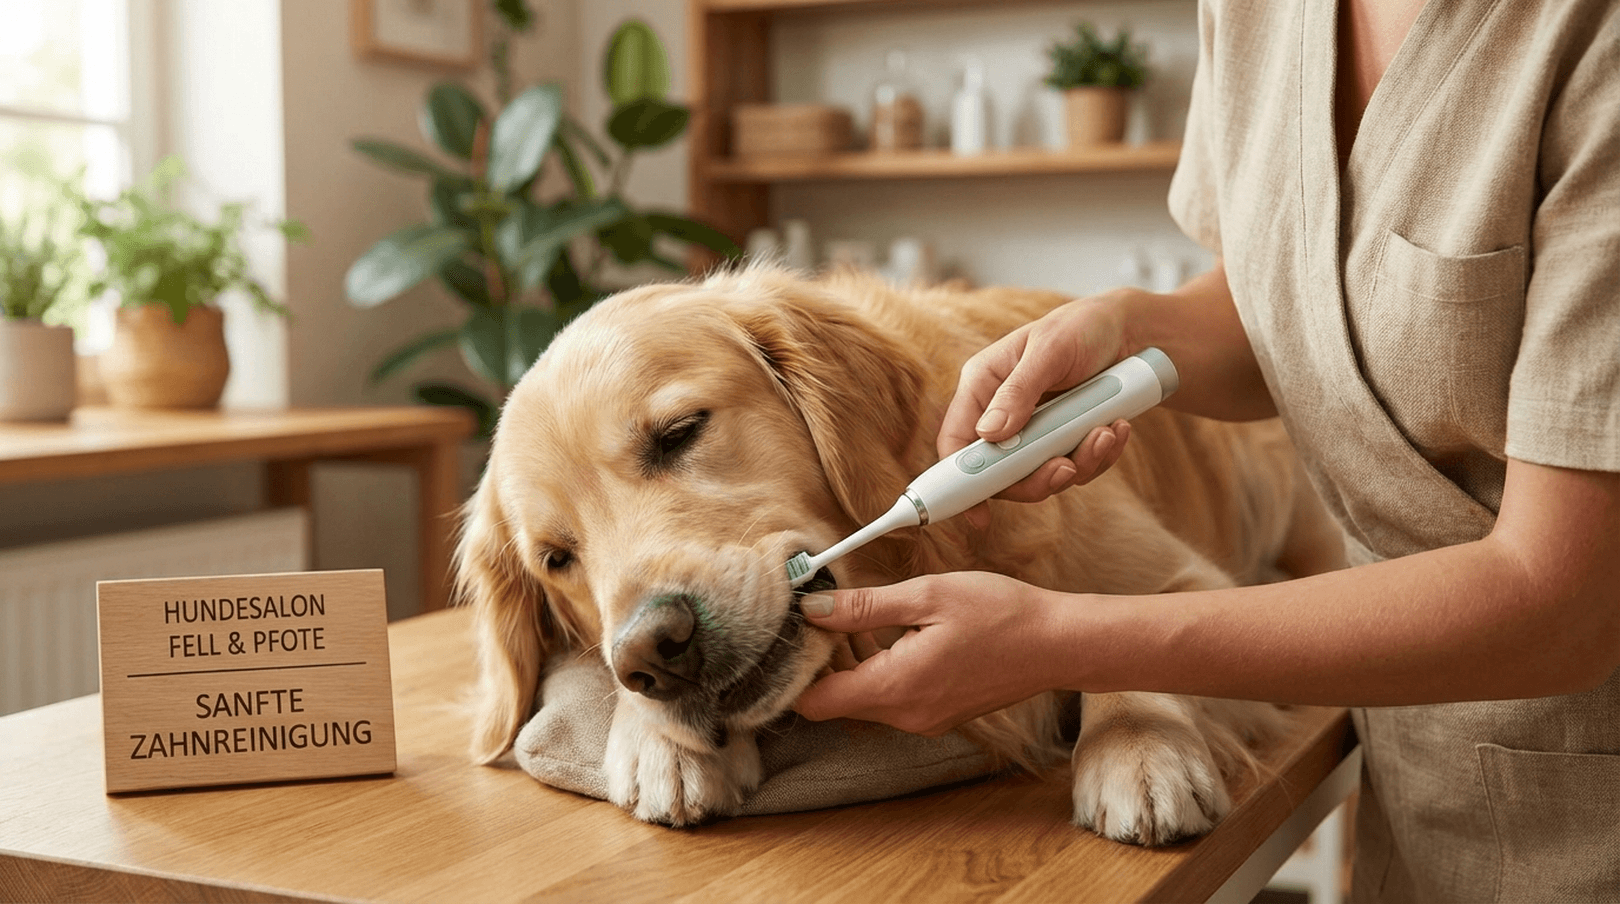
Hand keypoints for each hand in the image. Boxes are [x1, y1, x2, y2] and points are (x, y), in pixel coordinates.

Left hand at [792, 572, 1070, 735]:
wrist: (1057, 643)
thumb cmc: (998, 613)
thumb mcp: (926, 595)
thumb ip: (863, 607)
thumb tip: (811, 610)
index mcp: (895, 688)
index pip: (815, 702)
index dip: (797, 668)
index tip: (800, 630)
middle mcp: (905, 716)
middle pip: (836, 701)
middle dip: (826, 659)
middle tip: (832, 611)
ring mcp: (923, 720)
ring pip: (863, 698)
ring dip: (854, 662)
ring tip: (865, 616)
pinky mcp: (938, 715)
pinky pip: (892, 698)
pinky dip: (881, 669)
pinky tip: (896, 632)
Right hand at [939, 292, 1138, 526]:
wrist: (1131, 331)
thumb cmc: (1081, 327)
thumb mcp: (1049, 351)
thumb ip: (1018, 392)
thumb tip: (988, 435)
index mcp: (984, 386)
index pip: (957, 440)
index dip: (960, 480)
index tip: (978, 514)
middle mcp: (1002, 413)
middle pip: (1001, 471)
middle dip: (1036, 478)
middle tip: (1066, 468)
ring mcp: (1034, 430)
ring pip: (1043, 473)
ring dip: (1079, 463)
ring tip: (1106, 433)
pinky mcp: (1065, 439)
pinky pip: (1076, 466)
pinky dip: (1099, 455)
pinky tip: (1115, 428)